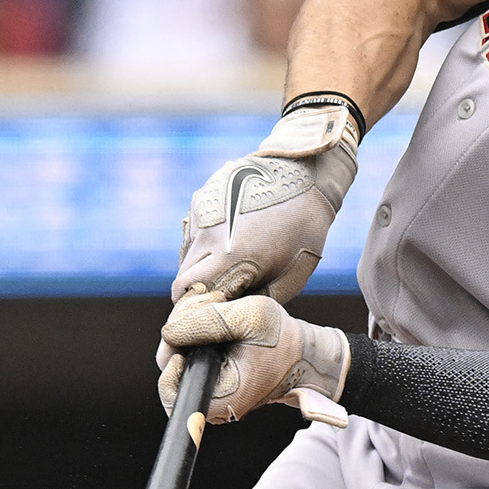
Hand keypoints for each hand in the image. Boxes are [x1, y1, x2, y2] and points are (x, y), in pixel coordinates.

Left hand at [158, 292, 350, 424]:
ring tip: (218, 303)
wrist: (302, 352)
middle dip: (182, 326)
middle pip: (170, 364)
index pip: (172, 394)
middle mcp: (211, 398)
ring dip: (190, 321)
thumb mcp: (252, 316)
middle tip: (211, 304)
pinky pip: (189, 349)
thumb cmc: (283, 339)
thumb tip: (169, 332)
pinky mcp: (210, 371)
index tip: (187, 345)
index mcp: (222, 397)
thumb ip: (209, 320)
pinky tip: (215, 310)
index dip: (169, 364)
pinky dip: (196, 326)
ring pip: (178, 351)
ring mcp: (210, 386)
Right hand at [171, 101, 361, 304]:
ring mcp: (202, 213)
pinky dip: (205, 241)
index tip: (213, 313)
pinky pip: (194, 231)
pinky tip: (230, 236)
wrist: (305, 175)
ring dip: (200, 265)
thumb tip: (231, 312)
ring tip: (230, 260)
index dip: (196, 309)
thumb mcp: (289, 277)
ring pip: (187, 254)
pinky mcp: (201, 198)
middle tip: (220, 293)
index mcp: (230, 257)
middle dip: (196, 291)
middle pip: (183, 277)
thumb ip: (254, 298)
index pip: (188, 295)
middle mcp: (208, 235)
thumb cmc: (303, 230)